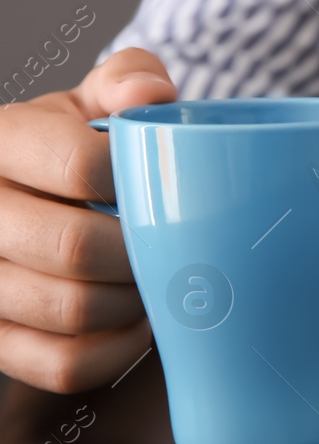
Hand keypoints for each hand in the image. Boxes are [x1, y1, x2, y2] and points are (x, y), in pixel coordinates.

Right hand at [0, 49, 173, 390]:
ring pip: (69, 310)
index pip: (78, 164)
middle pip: (75, 247)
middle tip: (177, 248)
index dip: (140, 181)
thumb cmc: (75, 147)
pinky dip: (115, 351)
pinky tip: (136, 325)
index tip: (170, 189)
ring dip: (134, 302)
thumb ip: (127, 79)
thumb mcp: (93, 102)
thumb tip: (150, 93)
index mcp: (0, 141)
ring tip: (158, 282)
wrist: (32, 200)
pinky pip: (62, 364)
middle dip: (143, 252)